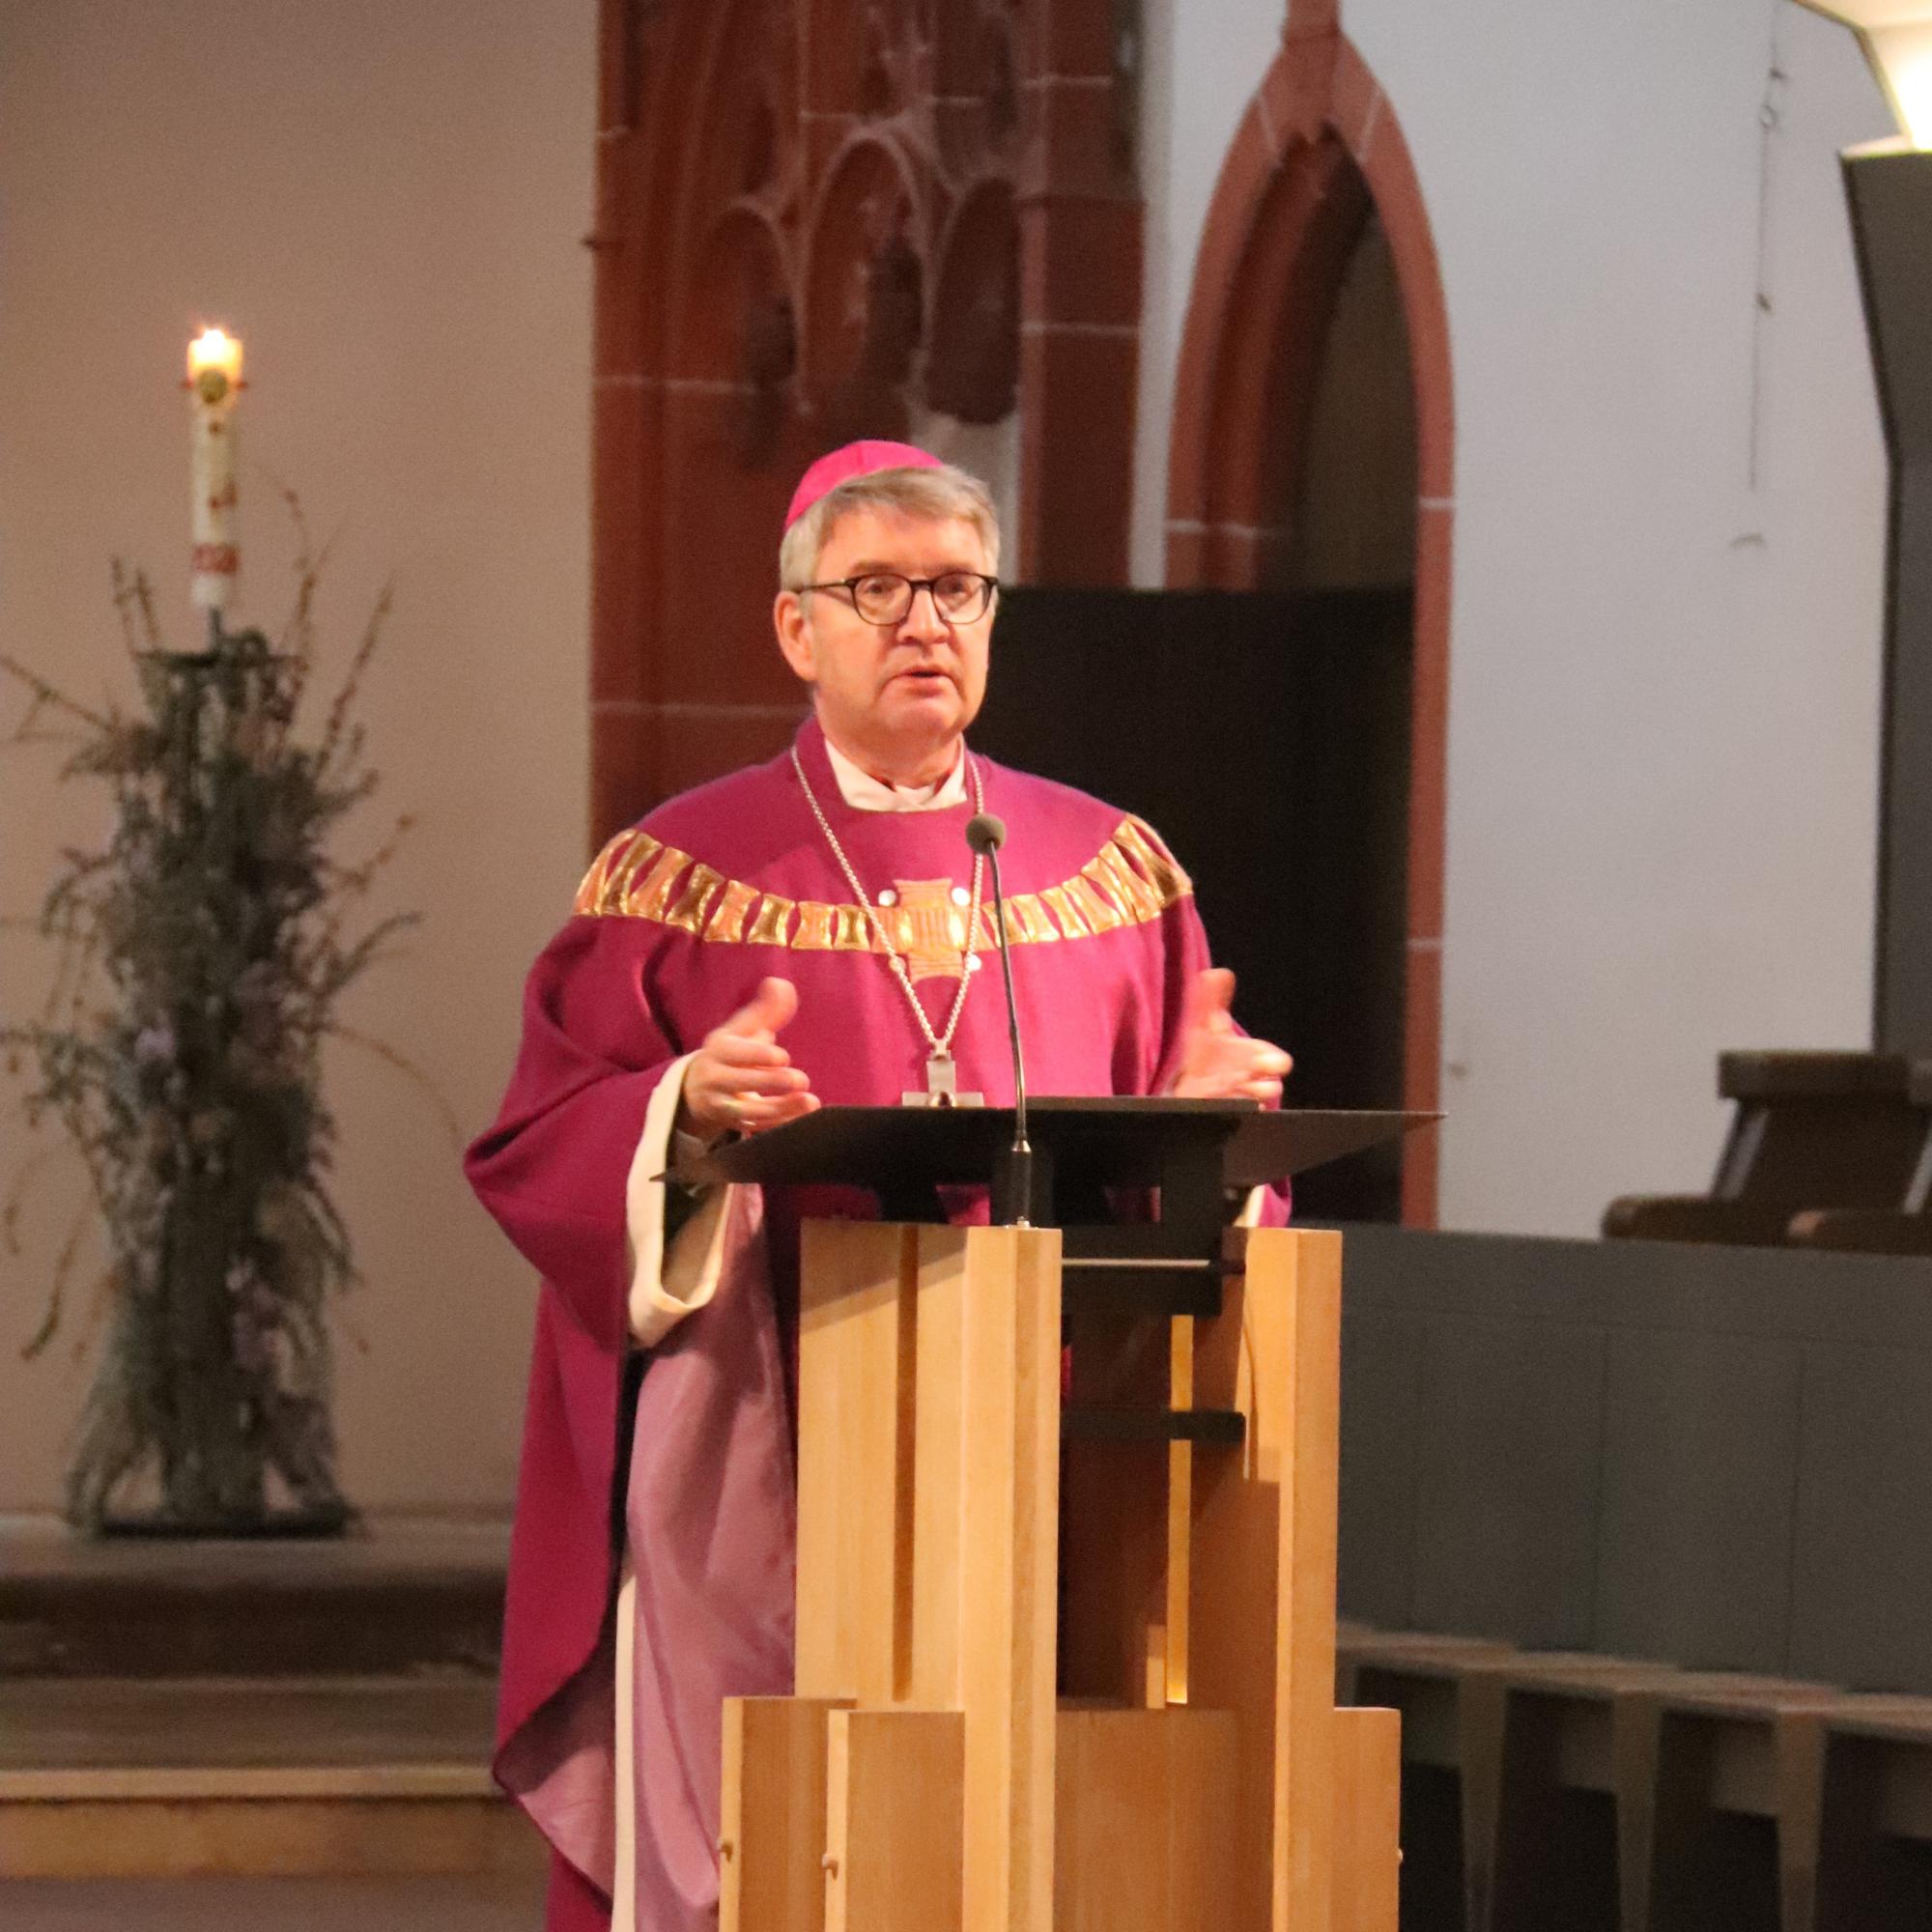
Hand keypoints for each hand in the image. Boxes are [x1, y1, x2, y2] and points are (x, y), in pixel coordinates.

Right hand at [679, 977, 819, 1138]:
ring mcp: (722, 1105)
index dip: (757, 1055)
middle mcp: (715, 1078)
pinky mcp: (734, 1125)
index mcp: (718, 1050)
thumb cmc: (731, 1052)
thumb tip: (781, 984)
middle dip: (769, 1081)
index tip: (783, 1057)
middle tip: (800, 1080)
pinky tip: (803, 1119)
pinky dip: (780, 1126)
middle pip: (739, 1082)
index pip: (734, 1053)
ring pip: (748, 1111)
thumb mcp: (743, 1029)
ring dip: (780, 1109)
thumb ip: (766, 1010)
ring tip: (809, 1101)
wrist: (698, 1089)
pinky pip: (756, 1129)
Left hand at [1167, 968, 1292, 1101]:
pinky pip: (1233, 1115)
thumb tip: (1216, 973)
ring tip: (1231, 1088)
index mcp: (1255, 1058)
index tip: (1260, 1060)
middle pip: (1272, 1087)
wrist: (1191, 1082)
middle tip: (1252, 1075)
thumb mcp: (1205, 1025)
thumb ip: (1210, 1000)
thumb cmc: (1208, 1052)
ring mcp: (1239, 1100)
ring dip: (1245, 1096)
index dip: (1273, 1060)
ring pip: (1255, 1103)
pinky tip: (1217, 1100)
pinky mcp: (1224, 1114)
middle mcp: (1251, 1081)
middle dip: (1265, 1082)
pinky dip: (1227, 1107)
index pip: (1278, 1062)